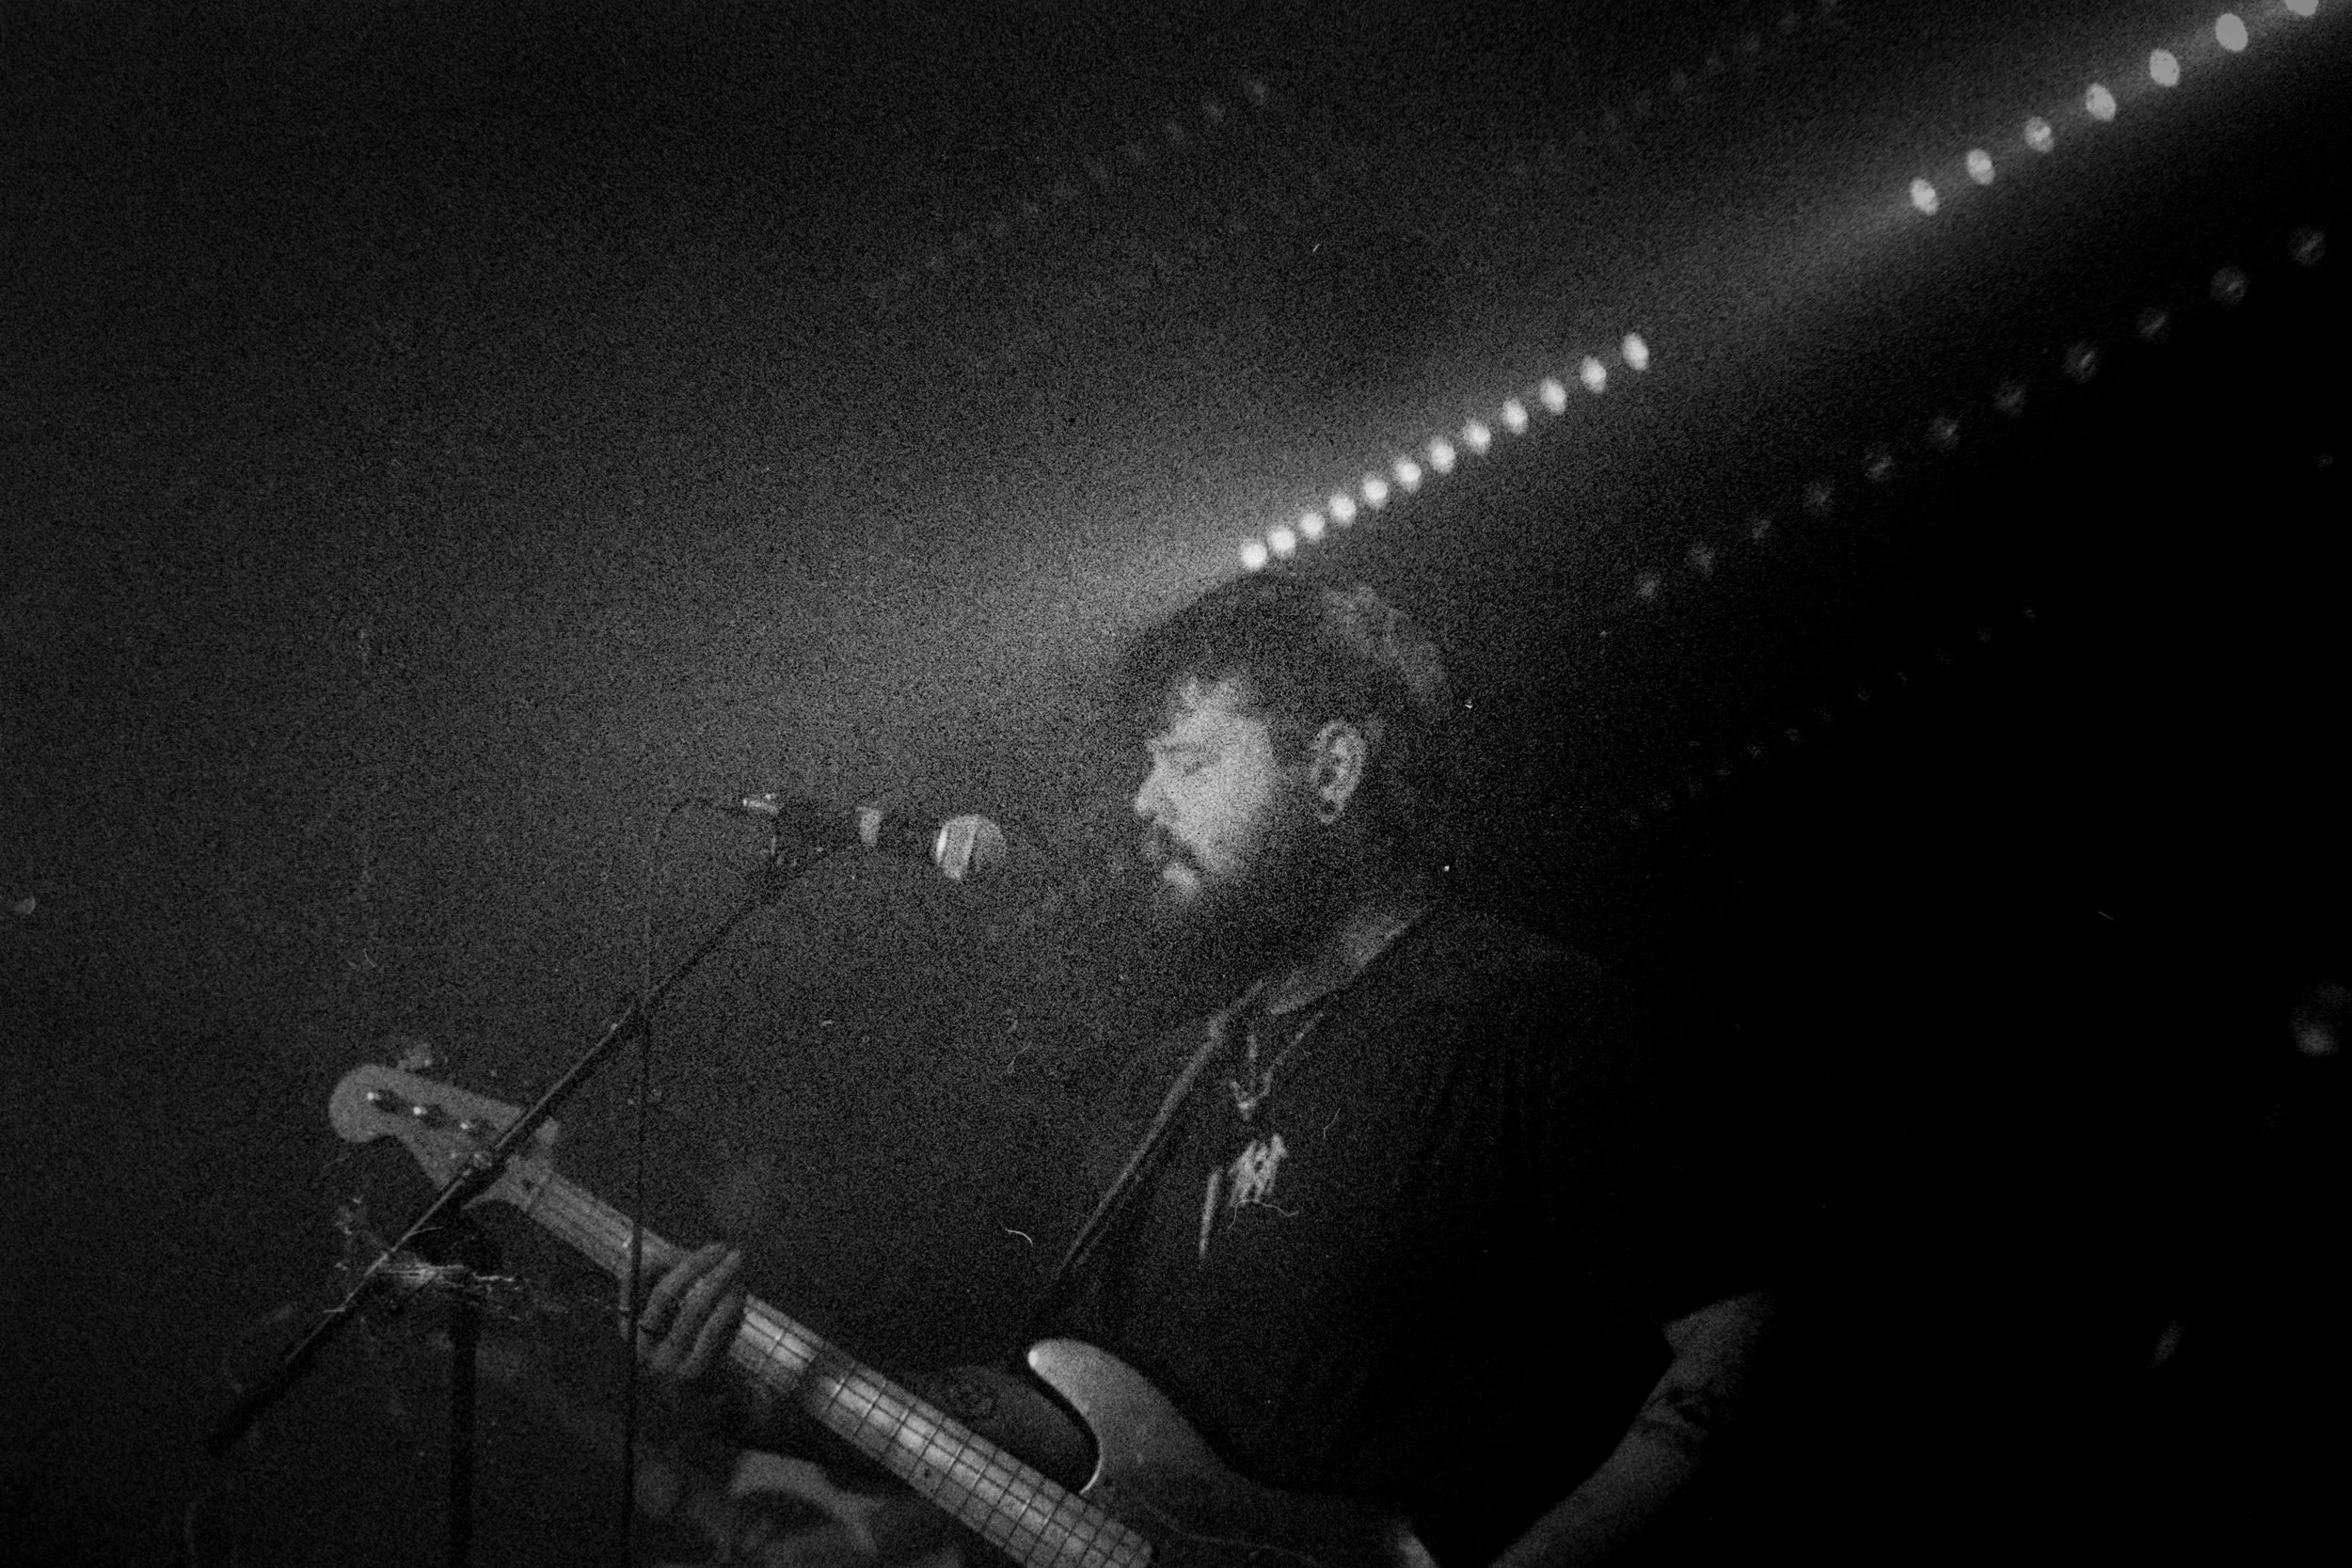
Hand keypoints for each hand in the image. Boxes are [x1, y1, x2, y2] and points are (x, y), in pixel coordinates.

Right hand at [624, 1241, 746, 1385]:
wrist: (706, 1408)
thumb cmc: (693, 1351)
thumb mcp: (678, 1318)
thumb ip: (680, 1286)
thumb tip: (686, 1250)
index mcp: (630, 1328)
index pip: (632, 1281)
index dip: (661, 1258)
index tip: (686, 1246)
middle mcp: (640, 1347)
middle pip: (665, 1293)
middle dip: (696, 1264)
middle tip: (724, 1248)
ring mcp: (665, 1364)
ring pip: (692, 1310)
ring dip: (719, 1281)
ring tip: (738, 1265)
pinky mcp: (693, 1376)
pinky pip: (713, 1332)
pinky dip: (729, 1308)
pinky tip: (740, 1294)